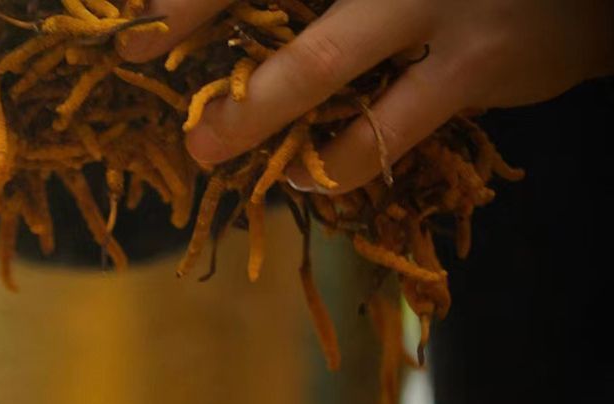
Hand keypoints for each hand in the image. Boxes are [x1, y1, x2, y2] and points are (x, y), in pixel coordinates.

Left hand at [119, 0, 613, 192]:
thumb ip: (319, 0)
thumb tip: (232, 42)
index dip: (191, 2)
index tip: (135, 32)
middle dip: (196, 35)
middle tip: (150, 79)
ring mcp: (438, 3)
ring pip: (322, 61)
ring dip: (257, 117)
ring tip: (211, 150)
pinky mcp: (478, 62)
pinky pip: (391, 127)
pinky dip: (342, 161)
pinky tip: (312, 177)